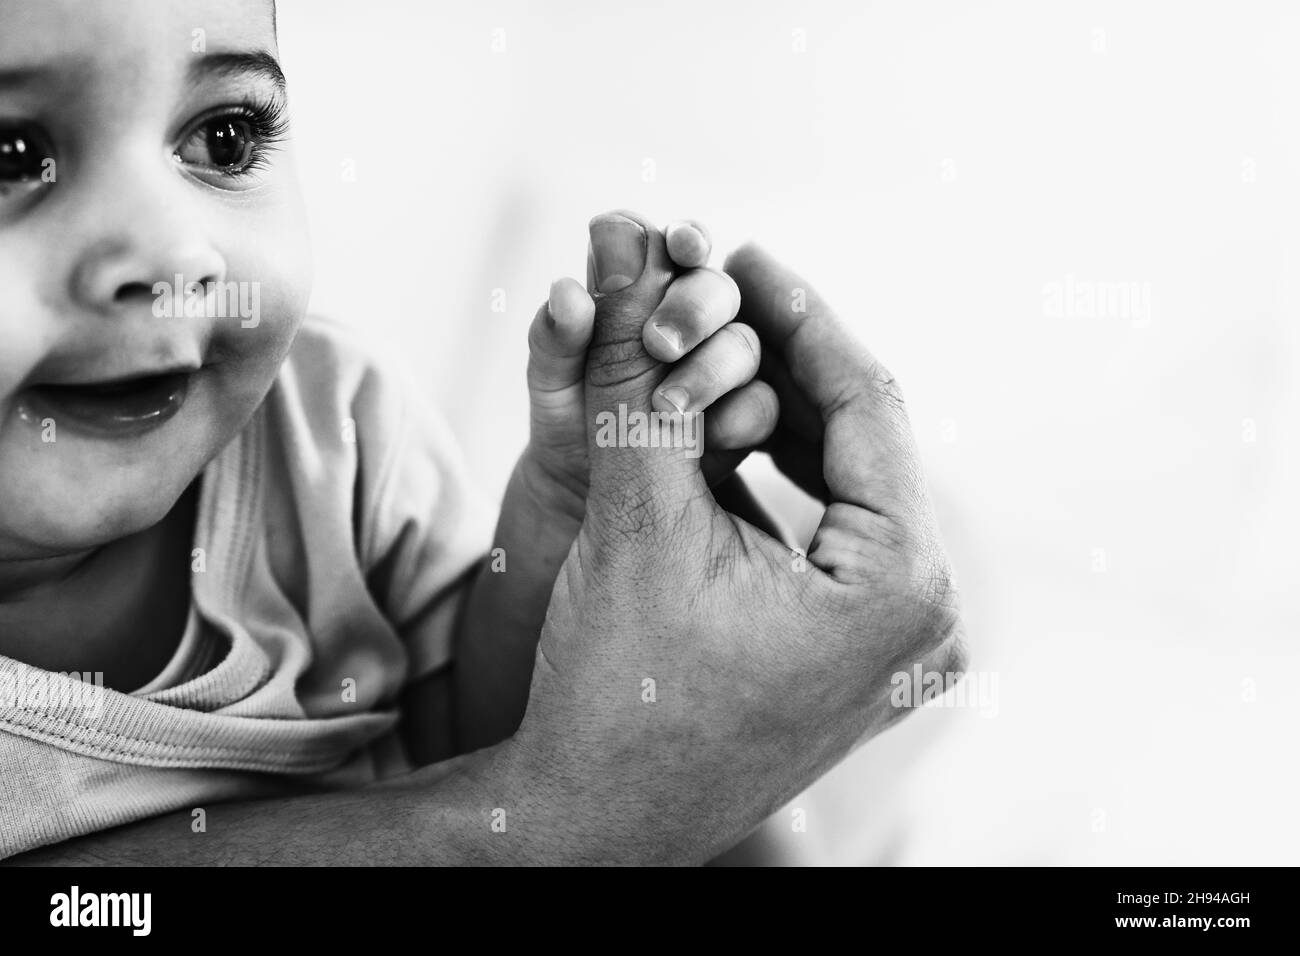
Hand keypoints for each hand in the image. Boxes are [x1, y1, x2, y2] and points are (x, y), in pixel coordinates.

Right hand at [499, 212, 965, 863]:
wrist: (597, 822)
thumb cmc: (618, 692)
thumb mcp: (634, 522)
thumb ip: (643, 385)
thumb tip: (628, 269)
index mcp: (901, 582)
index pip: (868, 403)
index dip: (800, 313)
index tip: (746, 254)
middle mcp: (926, 618)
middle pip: (865, 442)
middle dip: (789, 358)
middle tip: (727, 287)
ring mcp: (899, 645)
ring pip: (850, 486)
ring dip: (784, 414)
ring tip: (723, 343)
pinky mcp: (863, 657)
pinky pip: (837, 535)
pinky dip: (785, 479)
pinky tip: (734, 428)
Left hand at [519, 213, 778, 525]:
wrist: (588, 503)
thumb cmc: (571, 427)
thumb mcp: (552, 384)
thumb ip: (556, 337)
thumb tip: (568, 291)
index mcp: (644, 291)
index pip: (670, 250)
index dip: (682, 241)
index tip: (682, 245)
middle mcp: (691, 322)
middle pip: (716, 290)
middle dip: (694, 308)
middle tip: (659, 343)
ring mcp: (723, 369)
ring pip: (744, 345)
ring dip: (714, 366)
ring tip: (667, 406)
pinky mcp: (744, 418)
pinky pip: (761, 406)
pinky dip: (740, 416)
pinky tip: (709, 438)